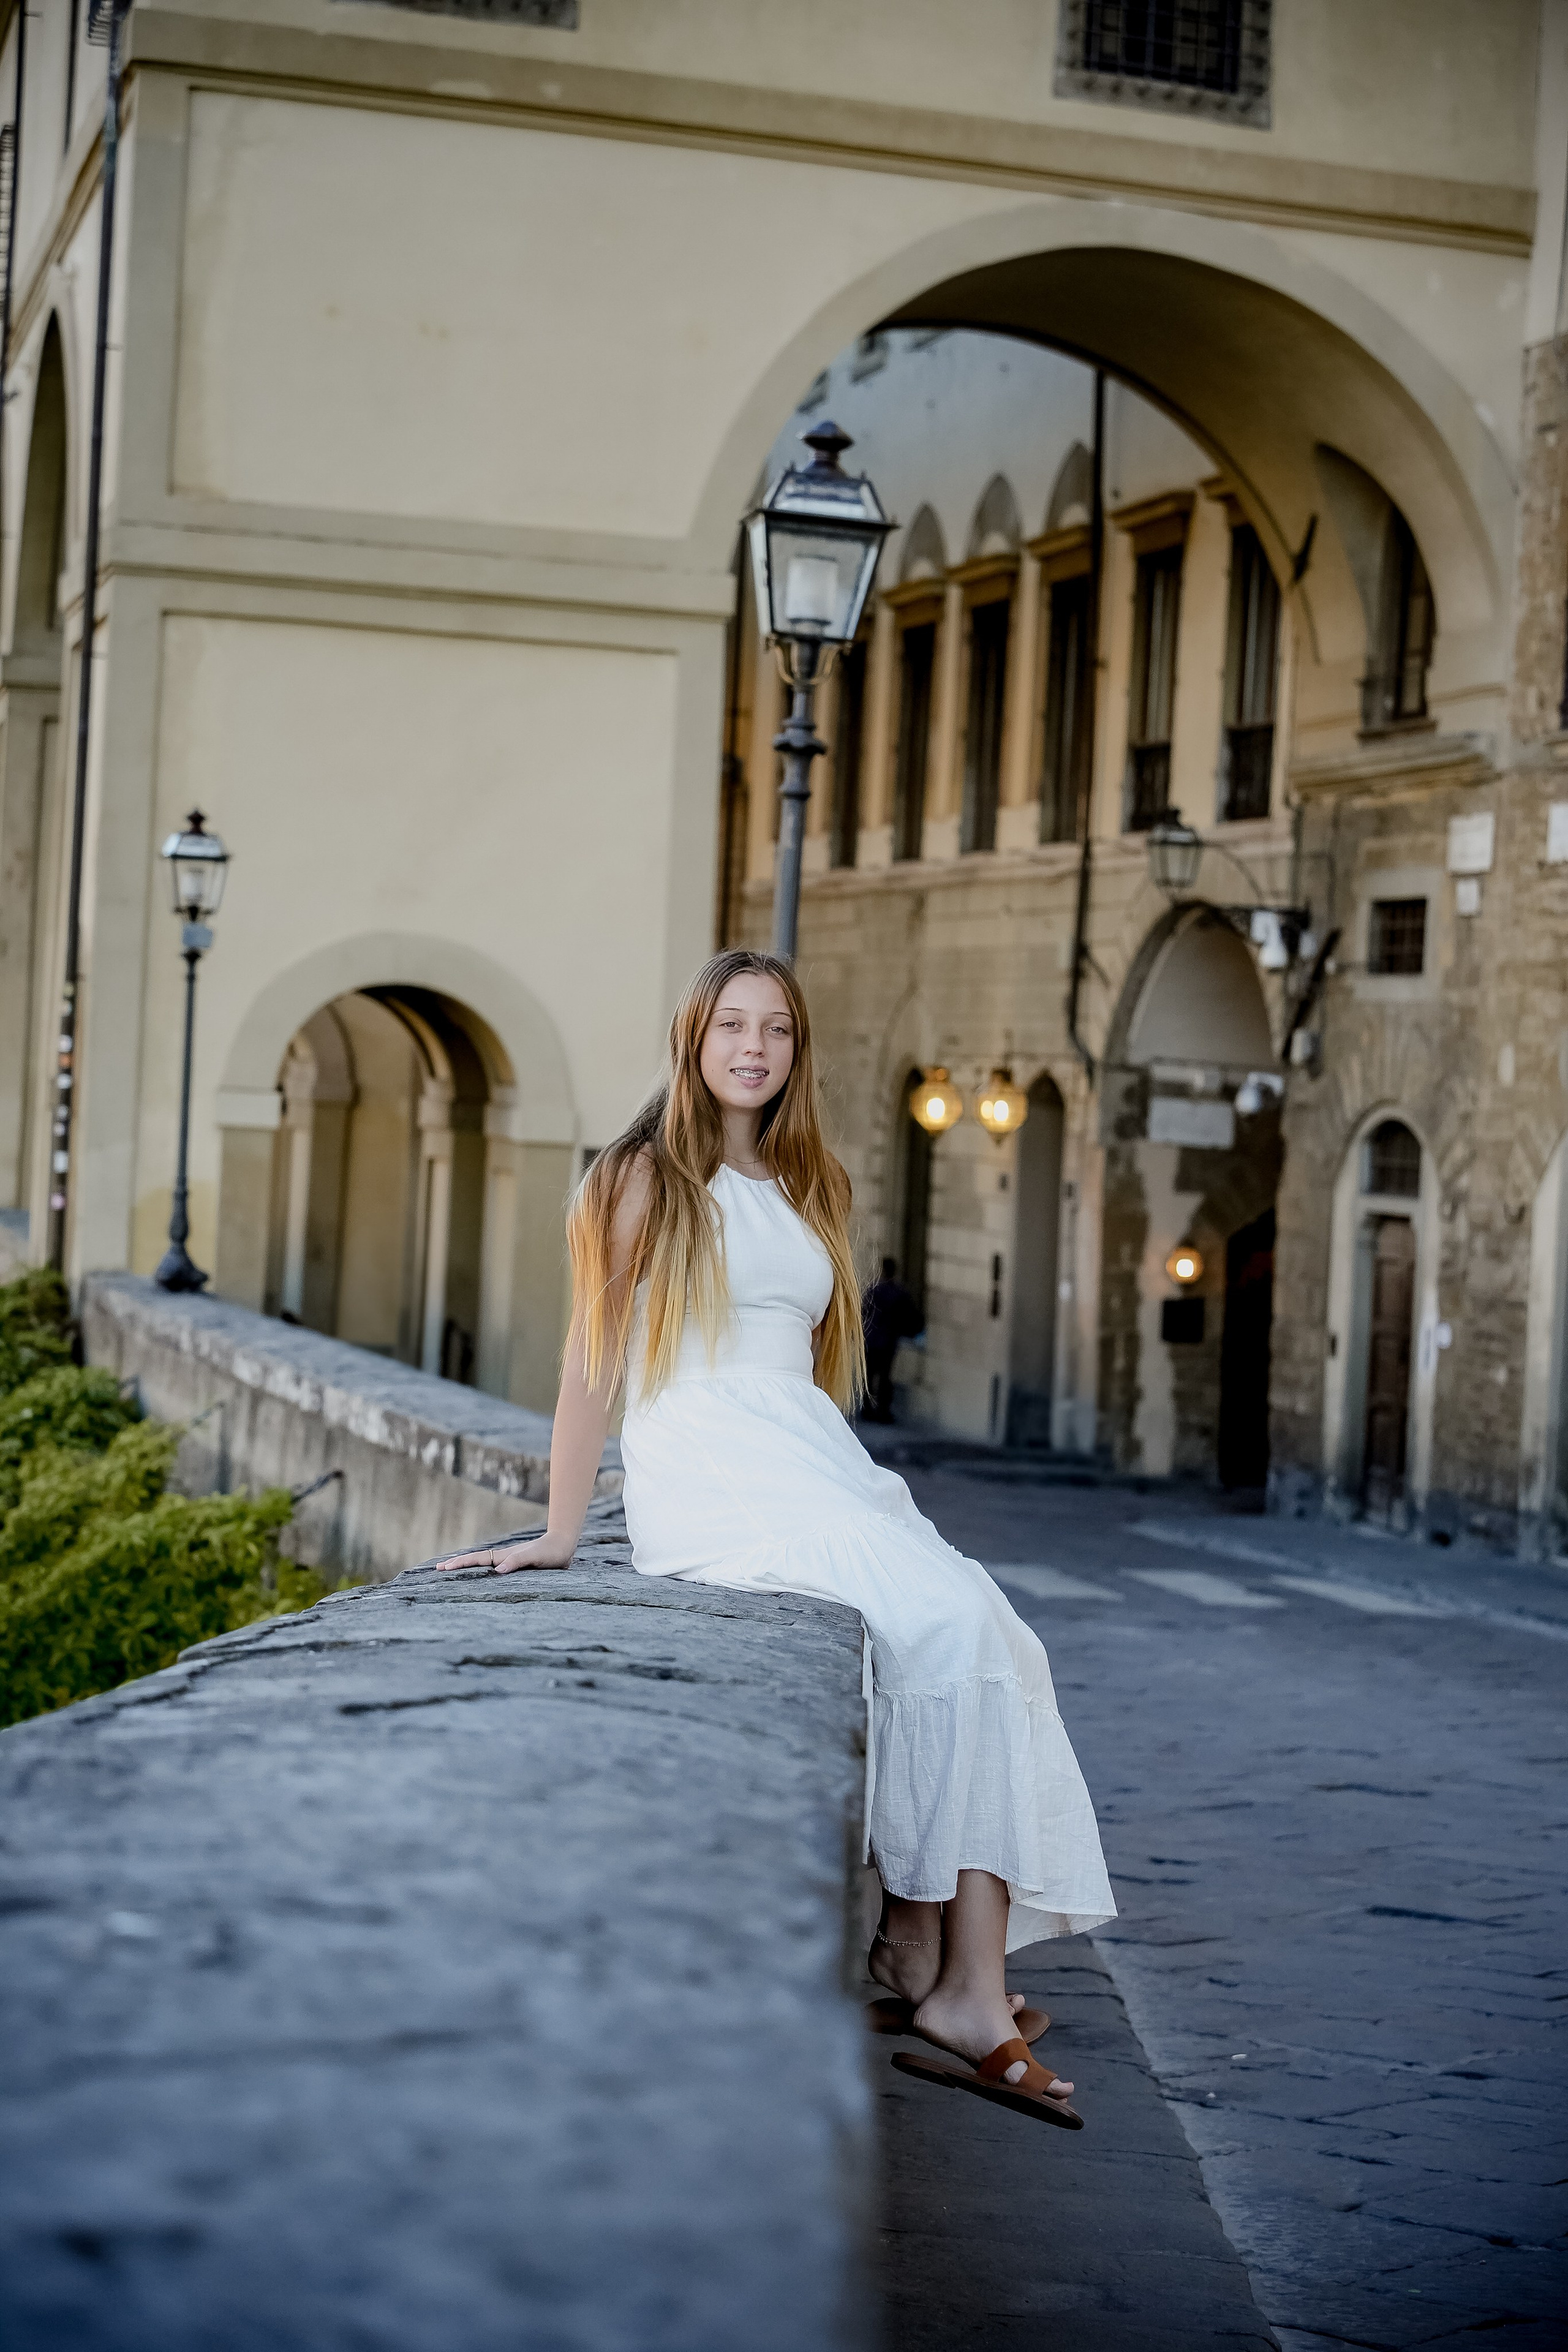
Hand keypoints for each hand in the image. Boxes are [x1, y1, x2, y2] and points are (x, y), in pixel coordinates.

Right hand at [437, 1532, 575, 1573]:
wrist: (564, 1545)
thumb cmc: (551, 1552)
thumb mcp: (534, 1557)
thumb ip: (517, 1562)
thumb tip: (497, 1571)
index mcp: (505, 1556)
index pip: (477, 1560)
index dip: (460, 1564)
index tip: (443, 1568)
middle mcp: (504, 1558)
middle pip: (476, 1561)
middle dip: (457, 1564)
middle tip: (438, 1568)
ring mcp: (510, 1562)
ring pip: (484, 1565)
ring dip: (468, 1568)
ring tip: (453, 1572)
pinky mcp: (518, 1567)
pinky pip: (495, 1570)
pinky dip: (483, 1572)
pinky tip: (483, 1577)